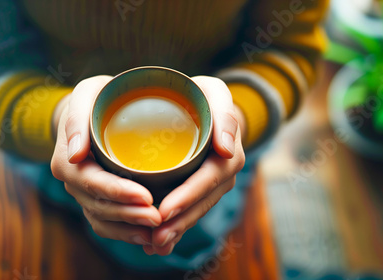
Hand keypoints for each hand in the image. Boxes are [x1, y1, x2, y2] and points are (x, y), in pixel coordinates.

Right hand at [51, 76, 162, 245]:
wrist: (94, 110)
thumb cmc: (96, 98)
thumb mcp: (87, 94)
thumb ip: (77, 117)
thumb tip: (75, 154)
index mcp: (66, 160)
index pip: (92, 182)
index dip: (118, 192)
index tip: (146, 196)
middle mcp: (73, 182)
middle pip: (99, 206)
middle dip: (129, 215)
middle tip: (159, 217)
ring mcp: (84, 194)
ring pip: (104, 220)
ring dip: (130, 229)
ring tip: (158, 230)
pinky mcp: (96, 200)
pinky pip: (107, 224)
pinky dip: (126, 233)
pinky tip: (147, 236)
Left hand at [142, 76, 245, 255]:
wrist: (204, 104)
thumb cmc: (203, 95)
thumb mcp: (215, 93)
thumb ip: (225, 114)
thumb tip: (226, 149)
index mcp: (229, 152)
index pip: (210, 179)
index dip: (188, 196)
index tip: (164, 210)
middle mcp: (225, 172)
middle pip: (202, 202)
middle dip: (180, 221)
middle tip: (154, 236)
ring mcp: (214, 182)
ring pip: (197, 210)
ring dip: (176, 229)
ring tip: (153, 244)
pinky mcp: (201, 187)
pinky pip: (192, 209)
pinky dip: (176, 226)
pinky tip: (156, 242)